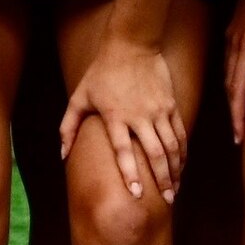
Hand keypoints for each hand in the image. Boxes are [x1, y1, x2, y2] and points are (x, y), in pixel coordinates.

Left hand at [57, 27, 188, 210]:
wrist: (131, 44)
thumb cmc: (101, 72)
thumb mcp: (79, 97)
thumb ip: (68, 127)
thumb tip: (62, 154)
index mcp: (115, 116)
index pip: (123, 151)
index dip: (130, 173)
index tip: (137, 195)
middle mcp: (139, 116)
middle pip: (154, 153)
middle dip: (162, 179)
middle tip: (168, 200)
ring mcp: (158, 110)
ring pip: (171, 146)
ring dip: (175, 170)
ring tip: (175, 189)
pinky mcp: (171, 105)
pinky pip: (180, 133)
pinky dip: (182, 152)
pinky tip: (181, 166)